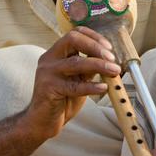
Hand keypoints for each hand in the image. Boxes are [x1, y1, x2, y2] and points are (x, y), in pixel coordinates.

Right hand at [25, 26, 119, 140]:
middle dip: (95, 46)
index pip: (74, 34)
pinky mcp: (49, 89)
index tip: (108, 47)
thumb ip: (89, 68)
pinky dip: (91, 86)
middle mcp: (49, 59)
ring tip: (114, 70)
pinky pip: (74, 86)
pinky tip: (103, 88)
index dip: (93, 37)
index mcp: (56, 53)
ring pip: (75, 63)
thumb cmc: (61, 98)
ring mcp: (47, 73)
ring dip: (99, 65)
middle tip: (111, 57)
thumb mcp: (77, 78)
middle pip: (72, 40)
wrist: (42, 121)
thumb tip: (110, 60)